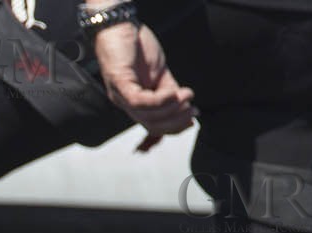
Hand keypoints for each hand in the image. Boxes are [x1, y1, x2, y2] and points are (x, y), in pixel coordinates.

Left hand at [93, 22, 194, 139]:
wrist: (120, 26)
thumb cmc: (137, 47)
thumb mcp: (159, 73)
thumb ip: (169, 91)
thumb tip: (185, 106)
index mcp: (135, 102)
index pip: (152, 125)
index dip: (173, 127)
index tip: (193, 119)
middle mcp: (125, 102)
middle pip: (150, 125)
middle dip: (175, 122)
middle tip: (192, 111)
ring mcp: (120, 94)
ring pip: (146, 116)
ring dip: (171, 109)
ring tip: (187, 97)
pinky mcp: (119, 83)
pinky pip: (139, 101)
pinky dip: (159, 101)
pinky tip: (173, 93)